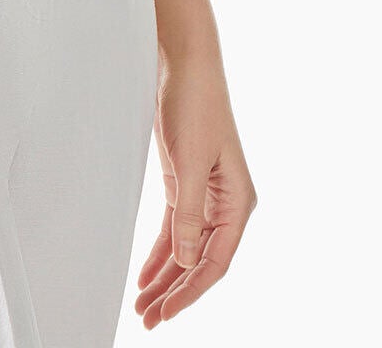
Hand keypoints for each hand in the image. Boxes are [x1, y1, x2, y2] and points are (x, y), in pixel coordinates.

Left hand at [134, 50, 257, 327]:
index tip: (166, 312)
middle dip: (175, 292)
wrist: (187, 64)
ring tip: (144, 304)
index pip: (215, 262)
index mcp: (237, 203)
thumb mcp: (190, 162)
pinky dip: (162, 252)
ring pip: (186, 249)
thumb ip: (188, 213)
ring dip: (166, 276)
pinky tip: (148, 273)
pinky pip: (176, 229)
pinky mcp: (186, 184)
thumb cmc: (196, 105)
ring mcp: (206, 195)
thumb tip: (186, 261)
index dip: (191, 291)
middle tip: (148, 318)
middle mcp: (226, 205)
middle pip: (200, 261)